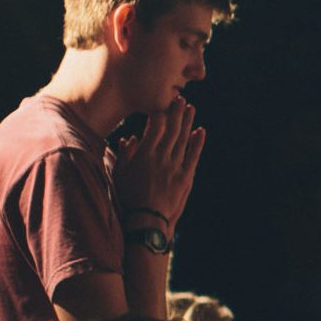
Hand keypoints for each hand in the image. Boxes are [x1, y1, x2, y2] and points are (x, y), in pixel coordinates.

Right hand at [114, 96, 205, 229]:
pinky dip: (197, 143)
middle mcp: (160, 158)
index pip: (154, 127)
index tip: (162, 102)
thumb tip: (130, 138)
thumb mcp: (119, 176)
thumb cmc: (128, 200)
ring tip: (190, 108)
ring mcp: (174, 167)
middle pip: (171, 129)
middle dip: (175, 111)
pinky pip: (193, 156)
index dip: (159, 113)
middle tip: (179, 97)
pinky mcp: (185, 178)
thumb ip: (124, 155)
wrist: (145, 223)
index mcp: (143, 155)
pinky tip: (200, 131)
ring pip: (183, 139)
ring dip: (187, 122)